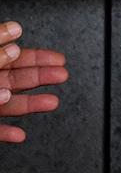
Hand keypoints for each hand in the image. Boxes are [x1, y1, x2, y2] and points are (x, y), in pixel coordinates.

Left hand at [0, 22, 67, 144]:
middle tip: (63, 75)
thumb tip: (15, 37)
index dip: (37, 56)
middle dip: (41, 76)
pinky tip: (19, 135)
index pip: (12, 55)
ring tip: (52, 103)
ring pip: (6, 104)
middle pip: (14, 78)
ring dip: (30, 104)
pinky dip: (5, 134)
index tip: (59, 58)